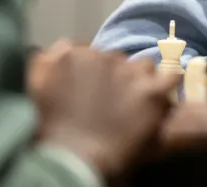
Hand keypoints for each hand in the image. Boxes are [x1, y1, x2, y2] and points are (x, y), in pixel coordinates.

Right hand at [29, 40, 179, 179]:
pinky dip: (169, 83)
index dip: (90, 72)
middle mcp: (102, 56)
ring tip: (132, 103)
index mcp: (71, 55)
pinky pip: (171, 76)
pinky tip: (163, 94)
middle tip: (108, 102)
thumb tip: (63, 46)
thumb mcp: (35, 89)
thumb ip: (47, 61)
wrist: (73, 160)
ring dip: (139, 80)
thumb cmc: (49, 131)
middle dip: (113, 78)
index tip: (88, 90)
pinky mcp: (151, 89)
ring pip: (142, 66)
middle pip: (115, 60)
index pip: (88, 53)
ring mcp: (129, 72)